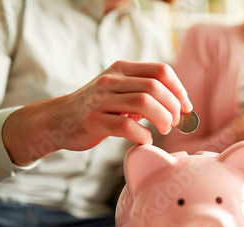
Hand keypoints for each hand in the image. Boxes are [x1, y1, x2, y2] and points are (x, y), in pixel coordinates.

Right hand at [2, 60, 191, 164]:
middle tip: (175, 122)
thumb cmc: (96, 108)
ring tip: (164, 129)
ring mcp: (101, 100)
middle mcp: (111, 80)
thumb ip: (143, 92)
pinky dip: (143, 135)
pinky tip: (145, 140)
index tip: (186, 107)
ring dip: (162, 118)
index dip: (179, 89)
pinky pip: (127, 127)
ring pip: (144, 103)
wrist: (57, 120)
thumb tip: (179, 106)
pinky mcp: (94, 121)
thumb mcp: (118, 90)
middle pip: (155, 87)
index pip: (161, 70)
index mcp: (121, 69)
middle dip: (173, 106)